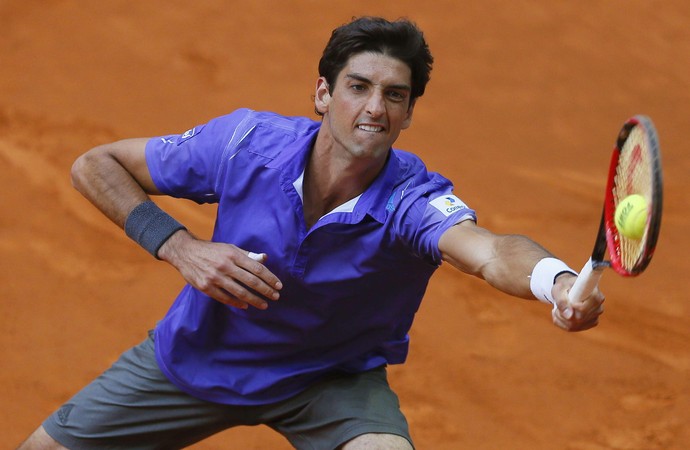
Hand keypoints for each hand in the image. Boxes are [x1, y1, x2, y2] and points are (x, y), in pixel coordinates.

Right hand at [157, 230, 282, 309]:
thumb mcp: (230, 248)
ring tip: (264, 304)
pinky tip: (246, 305)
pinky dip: (237, 303)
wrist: (186, 253)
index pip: (257, 268)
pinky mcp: (206, 287)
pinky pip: (225, 298)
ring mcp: (215, 278)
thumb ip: (247, 255)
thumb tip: (264, 259)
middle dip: (266, 291)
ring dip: (254, 300)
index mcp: (233, 255)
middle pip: (251, 282)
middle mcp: (225, 266)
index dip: (270, 278)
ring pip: (240, 292)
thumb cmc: (212, 250)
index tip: (278, 286)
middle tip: (275, 297)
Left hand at [551, 273, 604, 330]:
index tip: (568, 304)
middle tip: (556, 306)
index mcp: (595, 293)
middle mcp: (598, 306)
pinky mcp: (589, 323)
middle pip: (581, 318)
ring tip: (557, 309)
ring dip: (561, 318)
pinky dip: (561, 323)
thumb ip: (562, 300)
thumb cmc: (564, 286)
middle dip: (564, 314)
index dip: (576, 308)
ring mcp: (595, 317)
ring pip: (575, 325)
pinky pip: (572, 328)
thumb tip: (569, 316)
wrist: (568, 288)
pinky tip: (560, 315)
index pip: (588, 306)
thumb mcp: (559, 289)